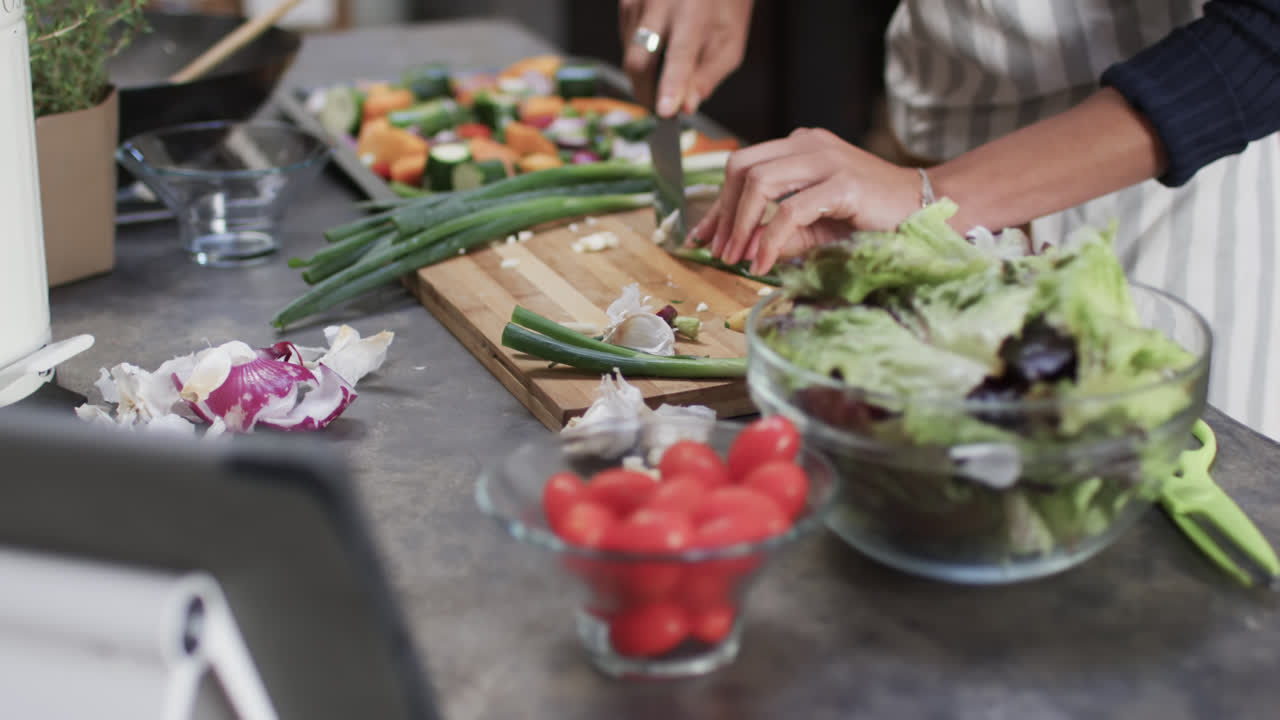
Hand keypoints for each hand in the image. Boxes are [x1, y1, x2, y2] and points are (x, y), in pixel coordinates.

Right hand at [619, 0, 752, 116]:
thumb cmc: (723, 3)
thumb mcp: (731, 40)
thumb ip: (709, 75)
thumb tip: (687, 106)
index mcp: (693, 11)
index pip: (678, 56)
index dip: (670, 86)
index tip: (665, 112)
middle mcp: (660, 3)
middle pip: (639, 61)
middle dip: (646, 93)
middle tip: (662, 107)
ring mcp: (638, 0)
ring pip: (629, 54)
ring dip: (646, 74)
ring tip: (669, 64)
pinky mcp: (626, 1)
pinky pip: (626, 41)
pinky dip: (641, 54)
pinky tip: (659, 45)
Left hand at [690, 128, 921, 274]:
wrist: (925, 210)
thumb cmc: (872, 218)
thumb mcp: (816, 226)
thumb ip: (780, 234)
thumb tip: (742, 249)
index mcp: (800, 147)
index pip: (742, 166)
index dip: (718, 203)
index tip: (704, 236)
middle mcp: (809, 145)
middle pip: (742, 168)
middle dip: (723, 213)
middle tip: (718, 251)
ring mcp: (826, 160)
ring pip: (760, 182)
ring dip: (741, 225)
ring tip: (736, 258)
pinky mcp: (842, 183)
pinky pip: (790, 209)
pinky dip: (769, 238)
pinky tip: (761, 262)